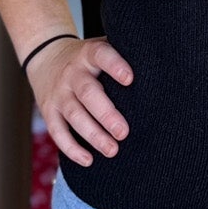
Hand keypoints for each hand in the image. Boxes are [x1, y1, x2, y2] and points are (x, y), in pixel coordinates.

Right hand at [27, 37, 133, 164]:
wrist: (46, 58)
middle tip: (124, 132)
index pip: (101, 55)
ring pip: (74, 115)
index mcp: (89, 55)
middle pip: (88, 93)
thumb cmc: (89, 60)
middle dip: (106, 114)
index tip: (130, 79)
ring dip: (93, 135)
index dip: (114, 66)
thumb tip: (161, 69)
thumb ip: (124, 54)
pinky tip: (88, 160)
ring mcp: (59, 93)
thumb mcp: (102, 48)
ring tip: (112, 150)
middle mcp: (72, 74)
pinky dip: (71, 147)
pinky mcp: (49, 111)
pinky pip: (58, 131)